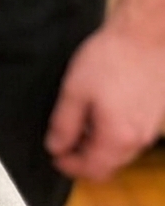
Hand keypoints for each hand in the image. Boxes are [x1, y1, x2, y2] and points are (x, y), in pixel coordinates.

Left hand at [45, 20, 164, 180]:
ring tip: (75, 125)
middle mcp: (137, 139)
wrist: (143, 37)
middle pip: (107, 164)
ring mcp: (148, 129)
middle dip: (82, 159)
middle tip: (61, 143)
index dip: (69, 166)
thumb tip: (55, 146)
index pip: (91, 169)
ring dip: (96, 147)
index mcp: (117, 137)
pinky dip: (111, 134)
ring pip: (119, 152)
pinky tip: (96, 114)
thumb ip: (63, 123)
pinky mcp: (152, 116)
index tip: (54, 157)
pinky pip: (129, 137)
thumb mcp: (74, 90)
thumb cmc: (110, 58)